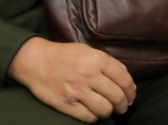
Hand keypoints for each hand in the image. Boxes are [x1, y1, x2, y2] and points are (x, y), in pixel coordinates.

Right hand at [7, 37, 135, 122]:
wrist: (36, 61)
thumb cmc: (64, 55)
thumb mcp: (87, 50)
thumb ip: (108, 62)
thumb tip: (126, 79)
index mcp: (96, 59)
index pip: (124, 79)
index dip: (131, 90)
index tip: (131, 95)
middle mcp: (89, 75)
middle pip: (117, 97)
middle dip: (124, 105)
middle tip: (122, 106)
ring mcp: (77, 91)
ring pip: (105, 110)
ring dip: (109, 112)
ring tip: (108, 110)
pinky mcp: (67, 104)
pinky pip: (89, 117)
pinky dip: (94, 117)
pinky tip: (92, 112)